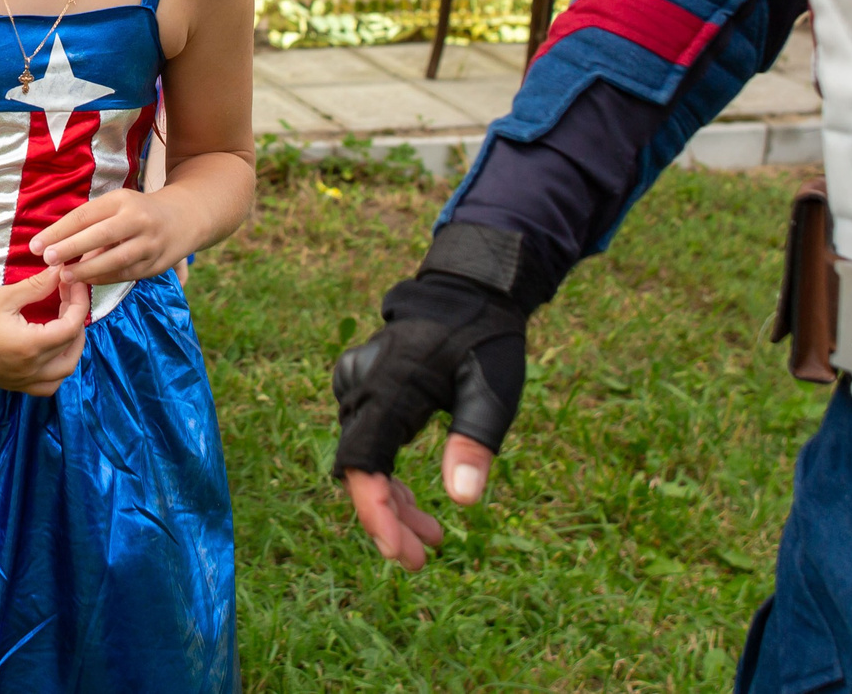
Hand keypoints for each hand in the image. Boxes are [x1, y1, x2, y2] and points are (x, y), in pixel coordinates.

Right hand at [0, 266, 90, 395]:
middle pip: (72, 351)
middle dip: (78, 324)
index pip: (72, 327)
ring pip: (62, 374)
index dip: (79, 303)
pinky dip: (56, 370)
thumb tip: (61, 270)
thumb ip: (38, 286)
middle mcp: (29, 369)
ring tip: (64, 325)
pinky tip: (49, 349)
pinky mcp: (11, 384)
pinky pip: (46, 385)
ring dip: (71, 351)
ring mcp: (20, 381)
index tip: (74, 284)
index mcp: (30, 346)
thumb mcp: (4, 296)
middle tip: (70, 300)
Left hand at [33, 189, 187, 284]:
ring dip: (87, 270)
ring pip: (114, 259)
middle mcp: (137, 219)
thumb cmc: (137, 211)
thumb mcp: (116, 205)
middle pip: (99, 235)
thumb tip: (54, 242)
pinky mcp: (156, 264)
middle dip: (70, 248)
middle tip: (46, 259)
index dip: (58, 231)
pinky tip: (87, 282)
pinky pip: (126, 274)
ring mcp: (149, 243)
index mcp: (121, 200)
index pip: (84, 215)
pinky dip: (104, 278)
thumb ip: (91, 222)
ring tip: (64, 276)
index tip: (35, 244)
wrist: (185, 217)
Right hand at [332, 269, 527, 573]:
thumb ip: (474, 441)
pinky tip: (417, 498)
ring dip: (393, 501)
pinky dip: (389, 476)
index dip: (376, 515)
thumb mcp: (492, 391)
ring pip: (365, 460)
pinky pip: (368, 442)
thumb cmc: (483, 339)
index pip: (364, 466)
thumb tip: (462, 501)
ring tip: (434, 537)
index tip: (400, 554)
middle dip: (389, 520)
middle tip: (423, 559)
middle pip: (361, 470)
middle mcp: (363, 389)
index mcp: (390, 389)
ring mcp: (359, 386)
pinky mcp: (365, 389)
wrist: (467, 291)